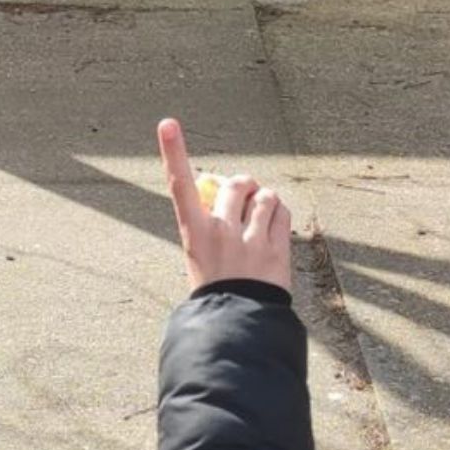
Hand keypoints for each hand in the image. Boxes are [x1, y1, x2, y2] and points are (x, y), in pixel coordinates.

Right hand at [159, 119, 292, 292]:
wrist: (236, 325)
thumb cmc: (215, 289)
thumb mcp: (200, 254)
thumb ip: (210, 220)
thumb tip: (225, 188)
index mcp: (194, 233)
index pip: (179, 186)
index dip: (172, 152)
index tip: (167, 123)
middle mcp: (221, 231)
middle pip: (236, 184)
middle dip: (243, 185)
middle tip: (244, 197)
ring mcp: (250, 240)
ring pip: (265, 196)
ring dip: (264, 200)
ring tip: (258, 218)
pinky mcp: (275, 249)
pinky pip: (282, 213)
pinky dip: (278, 214)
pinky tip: (271, 228)